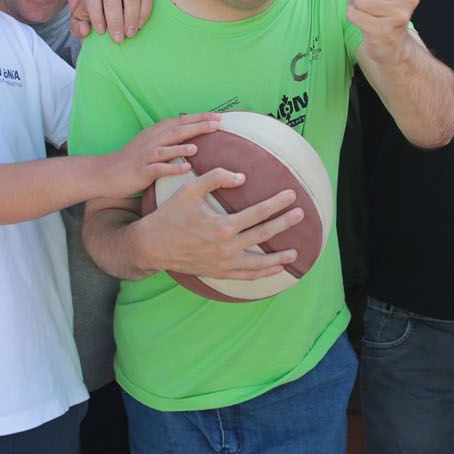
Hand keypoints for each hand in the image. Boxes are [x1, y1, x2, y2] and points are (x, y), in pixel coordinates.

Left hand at [68, 0, 164, 41]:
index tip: (101, 32)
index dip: (96, 17)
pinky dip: (144, 12)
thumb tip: (82, 29)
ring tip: (130, 34)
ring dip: (131, 19)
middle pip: (111, 0)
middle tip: (118, 39)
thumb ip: (78, 5)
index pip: (92, 0)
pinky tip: (140, 24)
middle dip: (114, 22)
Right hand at [107, 114, 219, 197]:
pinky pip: (158, 169)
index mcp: (155, 133)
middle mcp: (151, 141)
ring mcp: (145, 156)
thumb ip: (168, 138)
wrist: (106, 172)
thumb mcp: (150, 143)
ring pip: (166, 148)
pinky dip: (172, 167)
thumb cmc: (132, 159)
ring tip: (199, 146)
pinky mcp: (141, 171)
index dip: (199, 118)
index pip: (180, 121)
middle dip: (197, 126)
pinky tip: (186, 168)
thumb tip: (191, 134)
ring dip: (182, 147)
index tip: (218, 116)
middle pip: (176, 130)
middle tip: (217, 124)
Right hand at [136, 167, 302, 279]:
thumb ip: (216, 178)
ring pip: (259, 263)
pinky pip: (245, 276)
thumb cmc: (171, 214)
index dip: (277, 203)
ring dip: (279, 258)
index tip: (291, 195)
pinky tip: (274, 270)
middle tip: (301, 214)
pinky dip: (262, 274)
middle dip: (284, 224)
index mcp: (222, 225)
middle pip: (264, 234)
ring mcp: (223, 263)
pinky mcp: (218, 273)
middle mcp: (226, 247)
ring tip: (295, 253)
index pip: (258, 212)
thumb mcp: (190, 189)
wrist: (152, 245)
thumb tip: (242, 177)